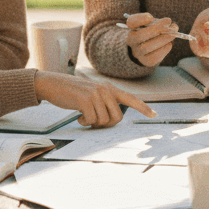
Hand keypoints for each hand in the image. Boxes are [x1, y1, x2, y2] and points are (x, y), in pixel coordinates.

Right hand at [34, 71, 155, 126]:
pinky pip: (91, 120)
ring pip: (104, 120)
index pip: (131, 99)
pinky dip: (84, 122)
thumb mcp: (92, 94)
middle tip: (94, 121)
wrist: (53, 84)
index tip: (154, 115)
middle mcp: (106, 90)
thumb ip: (105, 102)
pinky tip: (78, 116)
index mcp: (109, 88)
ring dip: (93, 123)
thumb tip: (114, 118)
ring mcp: (96, 94)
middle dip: (106, 124)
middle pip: (117, 117)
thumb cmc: (73, 93)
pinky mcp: (86, 100)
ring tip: (84, 116)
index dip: (143, 108)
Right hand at [124, 11, 177, 67]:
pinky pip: (155, 56)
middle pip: (140, 36)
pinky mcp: (146, 61)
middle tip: (170, 24)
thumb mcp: (153, 24)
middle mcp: (131, 41)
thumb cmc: (152, 32)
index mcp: (132, 28)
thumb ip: (159, 22)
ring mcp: (137, 52)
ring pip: (147, 47)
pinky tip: (169, 43)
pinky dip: (165, 48)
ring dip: (163, 39)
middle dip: (157, 29)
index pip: (131, 22)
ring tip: (174, 33)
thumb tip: (172, 26)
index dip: (140, 19)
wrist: (147, 48)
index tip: (151, 17)